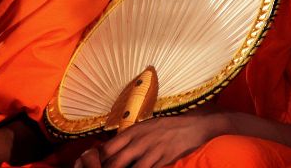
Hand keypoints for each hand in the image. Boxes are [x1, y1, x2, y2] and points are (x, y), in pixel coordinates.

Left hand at [75, 113, 226, 167]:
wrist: (190, 127)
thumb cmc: (165, 128)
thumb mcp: (144, 127)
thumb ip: (128, 138)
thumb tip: (110, 150)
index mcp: (132, 131)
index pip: (108, 148)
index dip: (100, 162)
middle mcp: (139, 140)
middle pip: (115, 162)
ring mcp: (151, 150)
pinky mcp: (162, 160)